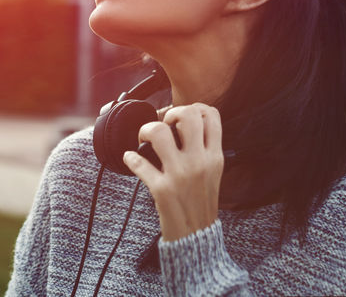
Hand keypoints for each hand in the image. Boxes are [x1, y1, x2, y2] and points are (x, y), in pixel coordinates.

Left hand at [122, 103, 224, 240]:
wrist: (196, 237)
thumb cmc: (201, 202)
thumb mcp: (213, 173)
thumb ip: (204, 148)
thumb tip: (183, 123)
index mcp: (214, 156)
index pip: (211, 115)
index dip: (194, 107)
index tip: (181, 116)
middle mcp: (199, 162)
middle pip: (187, 114)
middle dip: (170, 112)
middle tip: (163, 125)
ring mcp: (180, 174)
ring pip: (159, 132)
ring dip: (146, 130)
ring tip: (144, 139)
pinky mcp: (162, 189)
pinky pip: (139, 162)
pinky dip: (130, 158)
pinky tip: (130, 159)